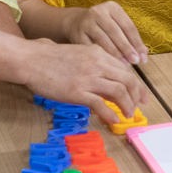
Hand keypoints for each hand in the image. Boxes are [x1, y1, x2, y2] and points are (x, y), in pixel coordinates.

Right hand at [18, 39, 148, 118]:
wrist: (30, 59)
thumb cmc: (49, 58)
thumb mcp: (78, 54)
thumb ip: (94, 65)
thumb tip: (105, 83)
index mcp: (98, 53)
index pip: (125, 70)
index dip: (136, 84)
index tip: (141, 95)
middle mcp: (97, 63)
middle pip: (127, 80)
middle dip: (137, 95)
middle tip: (140, 106)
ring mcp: (87, 78)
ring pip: (119, 92)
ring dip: (128, 105)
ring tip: (128, 114)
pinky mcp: (77, 91)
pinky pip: (100, 104)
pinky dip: (110, 113)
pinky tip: (113, 119)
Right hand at [68, 2, 147, 63]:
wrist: (76, 23)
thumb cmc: (103, 27)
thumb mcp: (117, 25)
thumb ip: (130, 38)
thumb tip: (144, 54)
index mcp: (112, 7)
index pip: (128, 26)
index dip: (137, 42)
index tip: (143, 57)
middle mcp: (98, 12)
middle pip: (116, 32)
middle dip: (127, 48)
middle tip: (135, 61)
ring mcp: (86, 22)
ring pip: (103, 39)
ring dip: (115, 53)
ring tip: (124, 64)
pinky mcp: (77, 33)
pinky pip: (91, 47)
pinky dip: (100, 56)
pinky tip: (108, 64)